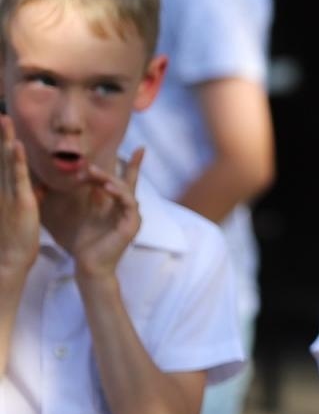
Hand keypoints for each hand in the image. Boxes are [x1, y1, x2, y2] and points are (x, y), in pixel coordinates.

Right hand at [0, 115, 39, 278]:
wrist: (9, 259)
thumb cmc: (17, 237)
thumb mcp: (24, 211)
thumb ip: (29, 195)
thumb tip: (39, 186)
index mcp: (4, 189)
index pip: (3, 161)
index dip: (2, 143)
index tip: (2, 123)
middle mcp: (1, 188)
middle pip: (0, 156)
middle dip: (0, 136)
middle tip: (0, 114)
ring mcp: (8, 193)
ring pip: (5, 162)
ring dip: (5, 140)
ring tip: (4, 120)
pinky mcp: (19, 201)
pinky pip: (18, 178)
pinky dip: (17, 160)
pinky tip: (17, 146)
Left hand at [68, 149, 141, 280]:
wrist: (89, 266)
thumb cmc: (84, 242)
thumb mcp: (84, 213)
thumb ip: (89, 196)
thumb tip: (83, 176)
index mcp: (118, 206)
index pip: (127, 181)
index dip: (133, 164)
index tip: (140, 147)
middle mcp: (128, 209)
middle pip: (124, 182)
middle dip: (109, 171)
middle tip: (91, 165)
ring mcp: (132, 217)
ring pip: (125, 190)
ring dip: (110, 180)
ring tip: (94, 173)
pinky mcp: (131, 225)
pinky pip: (128, 203)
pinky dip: (119, 193)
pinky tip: (107, 187)